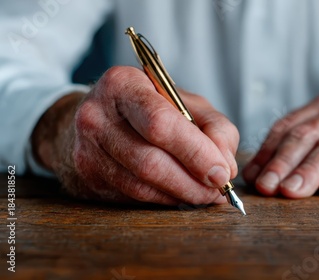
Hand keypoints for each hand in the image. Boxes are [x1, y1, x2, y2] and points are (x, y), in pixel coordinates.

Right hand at [32, 66, 238, 204]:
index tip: (222, 172)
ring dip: (181, 196)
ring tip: (205, 194)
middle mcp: (96, 116)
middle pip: (150, 161)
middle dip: (192, 182)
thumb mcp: (186, 103)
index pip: (161, 124)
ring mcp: (87, 149)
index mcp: (123, 85)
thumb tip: (226, 167)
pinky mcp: (87, 176)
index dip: (196, 153)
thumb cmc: (150, 108)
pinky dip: (164, 200)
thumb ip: (215, 128)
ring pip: (141, 185)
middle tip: (218, 190)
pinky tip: (181, 195)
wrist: (100, 119)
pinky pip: (132, 197)